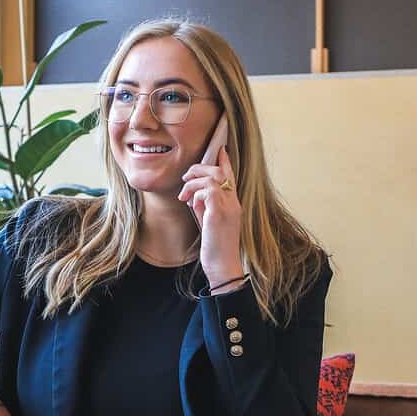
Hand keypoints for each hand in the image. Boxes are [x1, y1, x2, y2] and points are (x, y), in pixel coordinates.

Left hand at [177, 145, 244, 286]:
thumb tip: (194, 196)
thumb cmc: (215, 247)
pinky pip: (208, 191)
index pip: (231, 176)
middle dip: (199, 169)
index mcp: (233, 204)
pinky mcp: (219, 214)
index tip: (220, 150)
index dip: (225, 161)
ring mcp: (228, 207)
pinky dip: (196, 194)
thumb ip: (205, 206)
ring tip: (183, 194)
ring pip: (212, 178)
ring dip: (193, 182)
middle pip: (220, 172)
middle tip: (185, 177)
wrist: (222, 265)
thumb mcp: (209, 222)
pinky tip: (190, 204)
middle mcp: (234, 203)